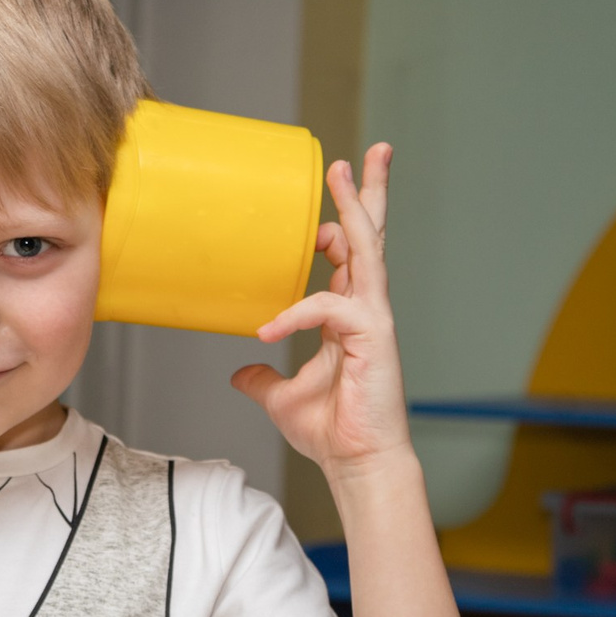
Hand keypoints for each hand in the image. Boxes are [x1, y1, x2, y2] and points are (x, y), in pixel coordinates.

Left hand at [230, 144, 411, 478]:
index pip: (352, 257)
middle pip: (372, 239)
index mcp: (350, 315)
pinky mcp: (372, 337)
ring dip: (354, 210)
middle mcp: (367, 309)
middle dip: (369, 194)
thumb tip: (241, 370)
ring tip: (343, 174)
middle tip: (368, 154)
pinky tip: (270, 329)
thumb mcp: (283, 396)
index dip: (339, 225)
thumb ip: (263, 378)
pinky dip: (298, 310)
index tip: (326, 202)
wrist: (357, 462)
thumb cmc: (332, 429)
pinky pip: (331, 307)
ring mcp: (374, 320)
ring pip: (367, 251)